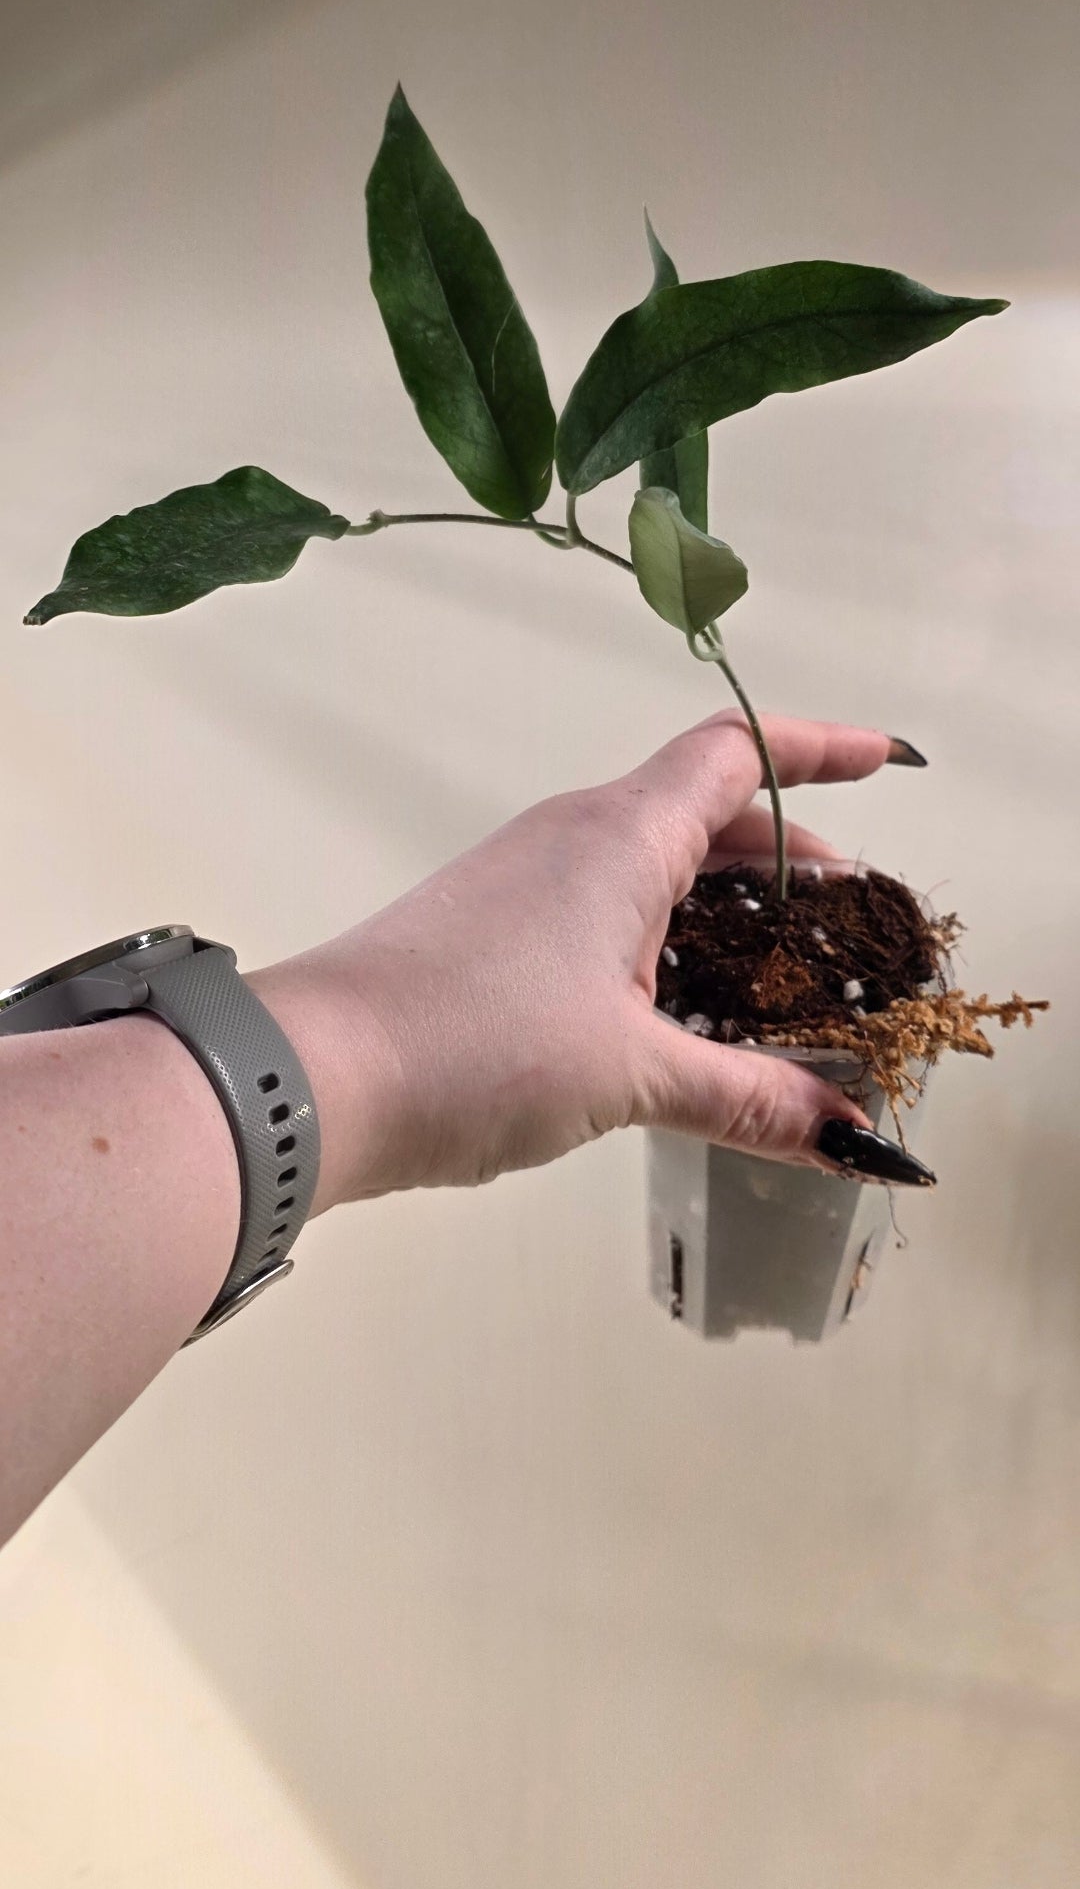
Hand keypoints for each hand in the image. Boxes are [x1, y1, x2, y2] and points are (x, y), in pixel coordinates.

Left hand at [249, 711, 901, 1209]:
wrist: (313, 1076)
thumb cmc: (473, 1045)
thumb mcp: (631, 1075)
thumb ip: (748, 1099)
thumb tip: (853, 1137)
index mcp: (622, 836)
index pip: (738, 755)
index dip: (819, 750)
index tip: (887, 760)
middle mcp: (576, 836)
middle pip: (703, 809)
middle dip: (788, 849)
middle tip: (855, 904)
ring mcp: (527, 880)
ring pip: (653, 862)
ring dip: (727, 896)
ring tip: (787, 960)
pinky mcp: (494, 930)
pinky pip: (608, 906)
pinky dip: (669, 934)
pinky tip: (687, 1004)